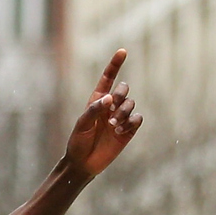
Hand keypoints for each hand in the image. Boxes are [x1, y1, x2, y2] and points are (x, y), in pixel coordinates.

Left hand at [65, 49, 142, 176]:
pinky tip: (120, 131)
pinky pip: (137, 119)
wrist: (83, 163)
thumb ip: (94, 109)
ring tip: (112, 125)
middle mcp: (110, 107)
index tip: (122, 51)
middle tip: (112, 106)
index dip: (115, 65)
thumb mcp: (82, 124)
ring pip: (131, 104)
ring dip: (123, 112)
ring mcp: (120, 118)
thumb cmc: (78, 142)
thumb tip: (110, 97)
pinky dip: (131, 122)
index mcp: (97, 101)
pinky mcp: (128, 130)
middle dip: (122, 93)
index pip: (108, 79)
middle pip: (124, 89)